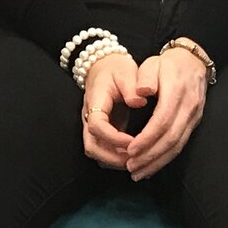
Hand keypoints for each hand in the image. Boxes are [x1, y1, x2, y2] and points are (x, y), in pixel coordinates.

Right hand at [80, 51, 150, 170]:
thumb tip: (139, 101)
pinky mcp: (100, 131)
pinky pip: (103, 149)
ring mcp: (92, 125)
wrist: (103, 67)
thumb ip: (132, 86)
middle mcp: (89, 117)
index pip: (96, 126)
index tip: (133, 141)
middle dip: (112, 157)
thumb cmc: (115, 69)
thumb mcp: (125, 71)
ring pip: (95, 151)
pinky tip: (133, 156)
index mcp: (95, 101)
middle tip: (135, 158)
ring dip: (114, 160)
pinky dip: (115, 157)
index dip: (114, 138)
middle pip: (91, 146)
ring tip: (136, 159)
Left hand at [124, 47, 210, 181]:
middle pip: (171, 139)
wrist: (193, 62)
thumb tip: (141, 92)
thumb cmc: (168, 64)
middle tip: (131, 167)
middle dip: (150, 156)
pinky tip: (152, 166)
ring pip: (177, 145)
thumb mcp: (153, 63)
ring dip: (158, 162)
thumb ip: (145, 77)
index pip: (162, 121)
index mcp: (177, 92)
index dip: (146, 138)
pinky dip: (166, 158)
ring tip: (138, 173)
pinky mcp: (193, 123)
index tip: (130, 150)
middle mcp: (189, 108)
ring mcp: (193, 117)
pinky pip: (181, 144)